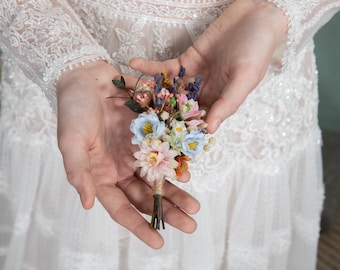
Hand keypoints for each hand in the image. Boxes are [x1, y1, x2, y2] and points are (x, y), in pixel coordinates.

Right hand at [56, 61, 199, 248]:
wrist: (86, 77)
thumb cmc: (74, 109)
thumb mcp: (70, 141)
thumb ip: (78, 172)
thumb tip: (88, 204)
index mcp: (102, 174)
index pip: (122, 208)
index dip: (139, 226)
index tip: (159, 242)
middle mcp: (122, 167)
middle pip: (147, 195)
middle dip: (168, 211)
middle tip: (190, 224)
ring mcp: (137, 150)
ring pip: (160, 177)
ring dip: (177, 192)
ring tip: (195, 206)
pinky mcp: (149, 133)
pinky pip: (166, 150)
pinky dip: (177, 162)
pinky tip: (189, 171)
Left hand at [129, 0, 287, 132]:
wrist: (254, 17)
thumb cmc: (256, 50)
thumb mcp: (245, 79)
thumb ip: (227, 103)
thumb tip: (210, 130)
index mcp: (218, 104)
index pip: (195, 123)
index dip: (177, 131)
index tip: (157, 138)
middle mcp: (202, 95)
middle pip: (175, 110)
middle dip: (153, 113)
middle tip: (131, 117)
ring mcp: (191, 79)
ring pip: (165, 90)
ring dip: (146, 90)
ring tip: (123, 91)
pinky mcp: (184, 62)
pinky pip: (164, 67)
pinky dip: (149, 66)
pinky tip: (134, 64)